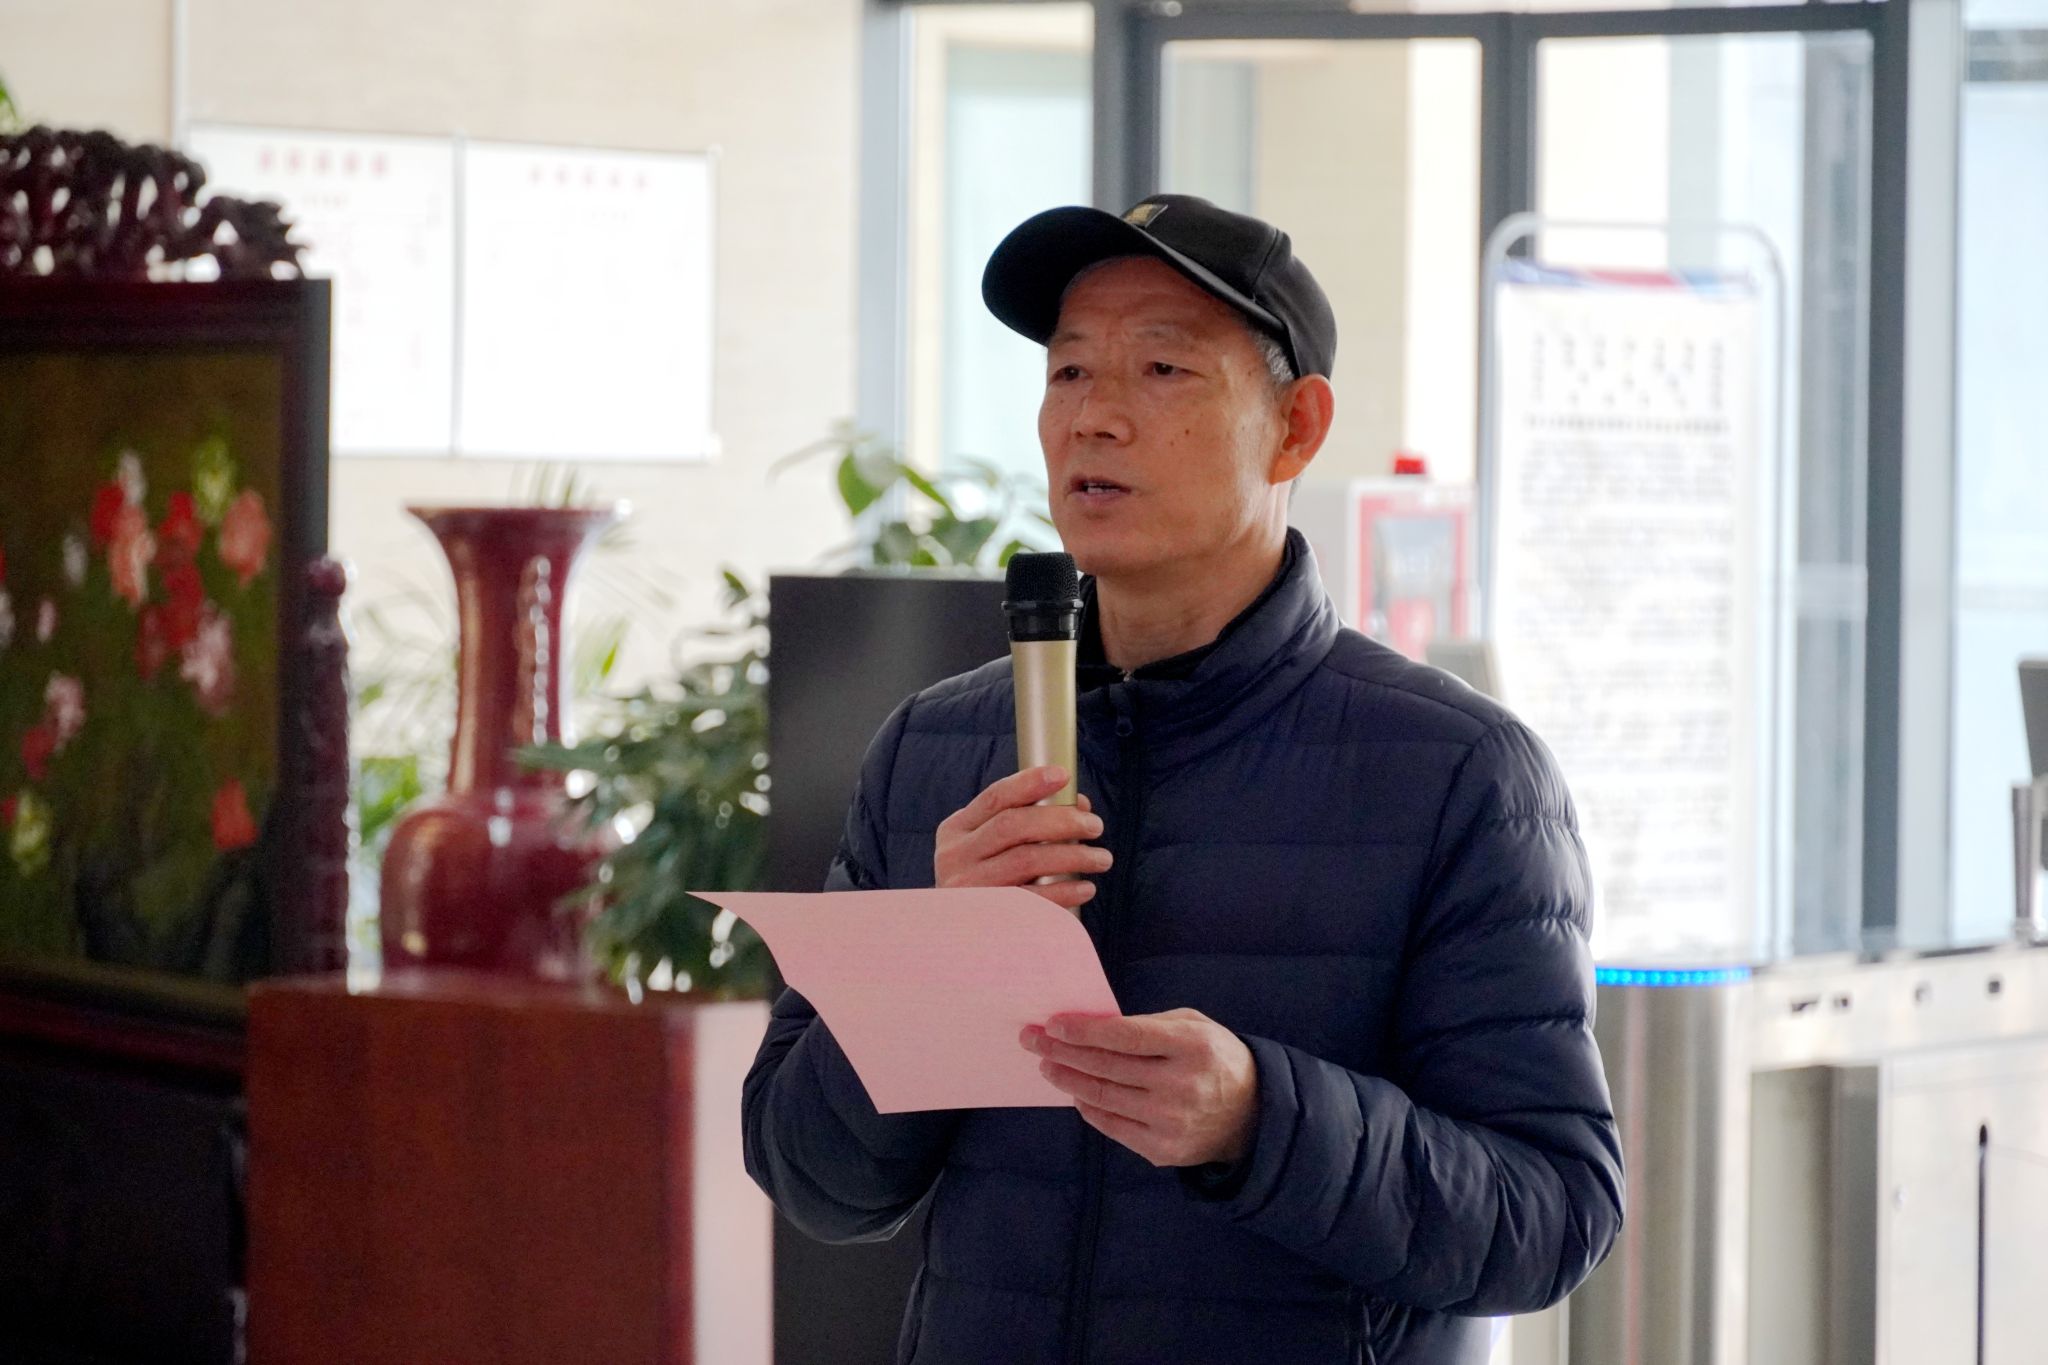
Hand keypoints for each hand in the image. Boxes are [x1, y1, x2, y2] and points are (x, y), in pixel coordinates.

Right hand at [934, 766, 1110, 910]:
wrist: (953, 936)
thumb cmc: (984, 881)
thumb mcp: (987, 846)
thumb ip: (1024, 821)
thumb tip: (1078, 804)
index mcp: (957, 829)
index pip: (995, 797)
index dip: (1030, 783)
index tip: (1063, 775)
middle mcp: (956, 855)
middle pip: (1014, 825)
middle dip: (1061, 821)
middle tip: (1095, 826)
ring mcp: (970, 887)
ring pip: (1027, 859)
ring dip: (1072, 856)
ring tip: (1101, 858)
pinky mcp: (987, 917)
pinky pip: (1032, 899)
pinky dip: (1064, 891)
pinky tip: (1085, 888)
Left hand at [1022, 1009, 1258, 1166]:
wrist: (1252, 1115)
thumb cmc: (1212, 1058)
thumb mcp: (1192, 1026)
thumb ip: (1147, 1025)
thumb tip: (1092, 1027)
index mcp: (1191, 1046)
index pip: (1124, 1036)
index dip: (1084, 1030)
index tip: (1053, 1024)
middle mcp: (1181, 1085)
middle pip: (1106, 1067)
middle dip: (1063, 1051)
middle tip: (1033, 1040)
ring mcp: (1170, 1122)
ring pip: (1103, 1098)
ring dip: (1068, 1079)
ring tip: (1048, 1065)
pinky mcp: (1163, 1150)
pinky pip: (1112, 1126)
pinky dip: (1088, 1108)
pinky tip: (1075, 1092)